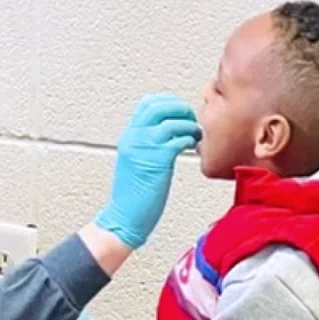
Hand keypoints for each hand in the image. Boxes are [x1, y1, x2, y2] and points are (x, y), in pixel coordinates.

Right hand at [95, 94, 201, 248]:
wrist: (124, 217)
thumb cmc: (134, 195)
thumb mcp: (136, 160)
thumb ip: (147, 144)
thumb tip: (169, 133)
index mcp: (129, 136)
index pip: (147, 103)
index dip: (168, 102)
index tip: (180, 112)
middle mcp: (134, 138)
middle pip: (158, 106)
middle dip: (180, 108)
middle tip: (190, 119)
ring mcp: (144, 148)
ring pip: (171, 122)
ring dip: (188, 125)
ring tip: (194, 135)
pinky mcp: (156, 162)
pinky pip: (177, 141)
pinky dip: (188, 140)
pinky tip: (191, 148)